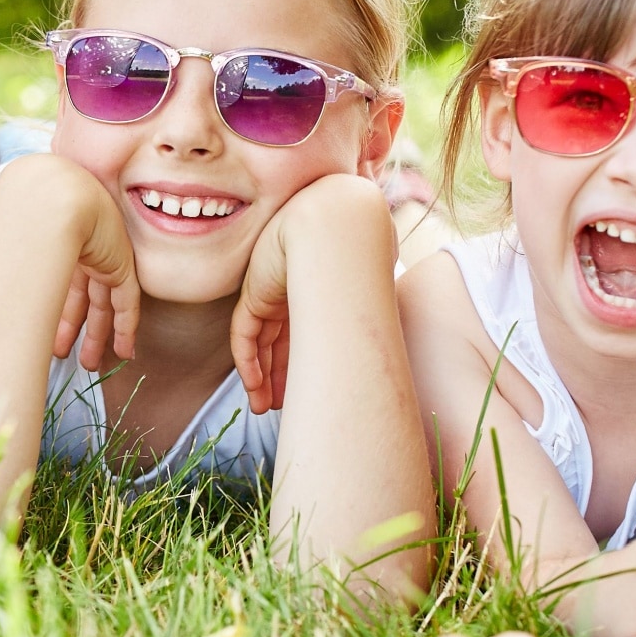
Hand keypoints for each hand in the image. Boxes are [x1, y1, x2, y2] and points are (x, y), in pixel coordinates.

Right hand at [0, 157, 142, 371]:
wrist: (54, 198)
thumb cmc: (25, 218)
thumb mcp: (15, 248)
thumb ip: (7, 272)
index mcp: (57, 245)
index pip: (63, 285)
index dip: (59, 317)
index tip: (52, 345)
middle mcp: (82, 251)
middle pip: (83, 298)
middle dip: (75, 329)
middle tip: (70, 358)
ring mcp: (104, 257)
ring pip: (104, 304)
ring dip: (97, 336)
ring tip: (90, 365)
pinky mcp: (121, 265)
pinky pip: (127, 303)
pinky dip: (126, 328)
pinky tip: (125, 352)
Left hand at [228, 175, 388, 413]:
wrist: (336, 228)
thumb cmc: (363, 252)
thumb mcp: (369, 280)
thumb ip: (373, 300)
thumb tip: (390, 335)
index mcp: (319, 286)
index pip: (306, 330)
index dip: (306, 362)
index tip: (308, 392)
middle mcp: (294, 290)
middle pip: (281, 341)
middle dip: (280, 376)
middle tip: (279, 408)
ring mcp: (272, 292)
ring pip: (261, 342)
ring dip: (262, 378)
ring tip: (264, 408)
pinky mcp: (255, 295)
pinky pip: (245, 336)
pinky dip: (248, 364)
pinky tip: (254, 389)